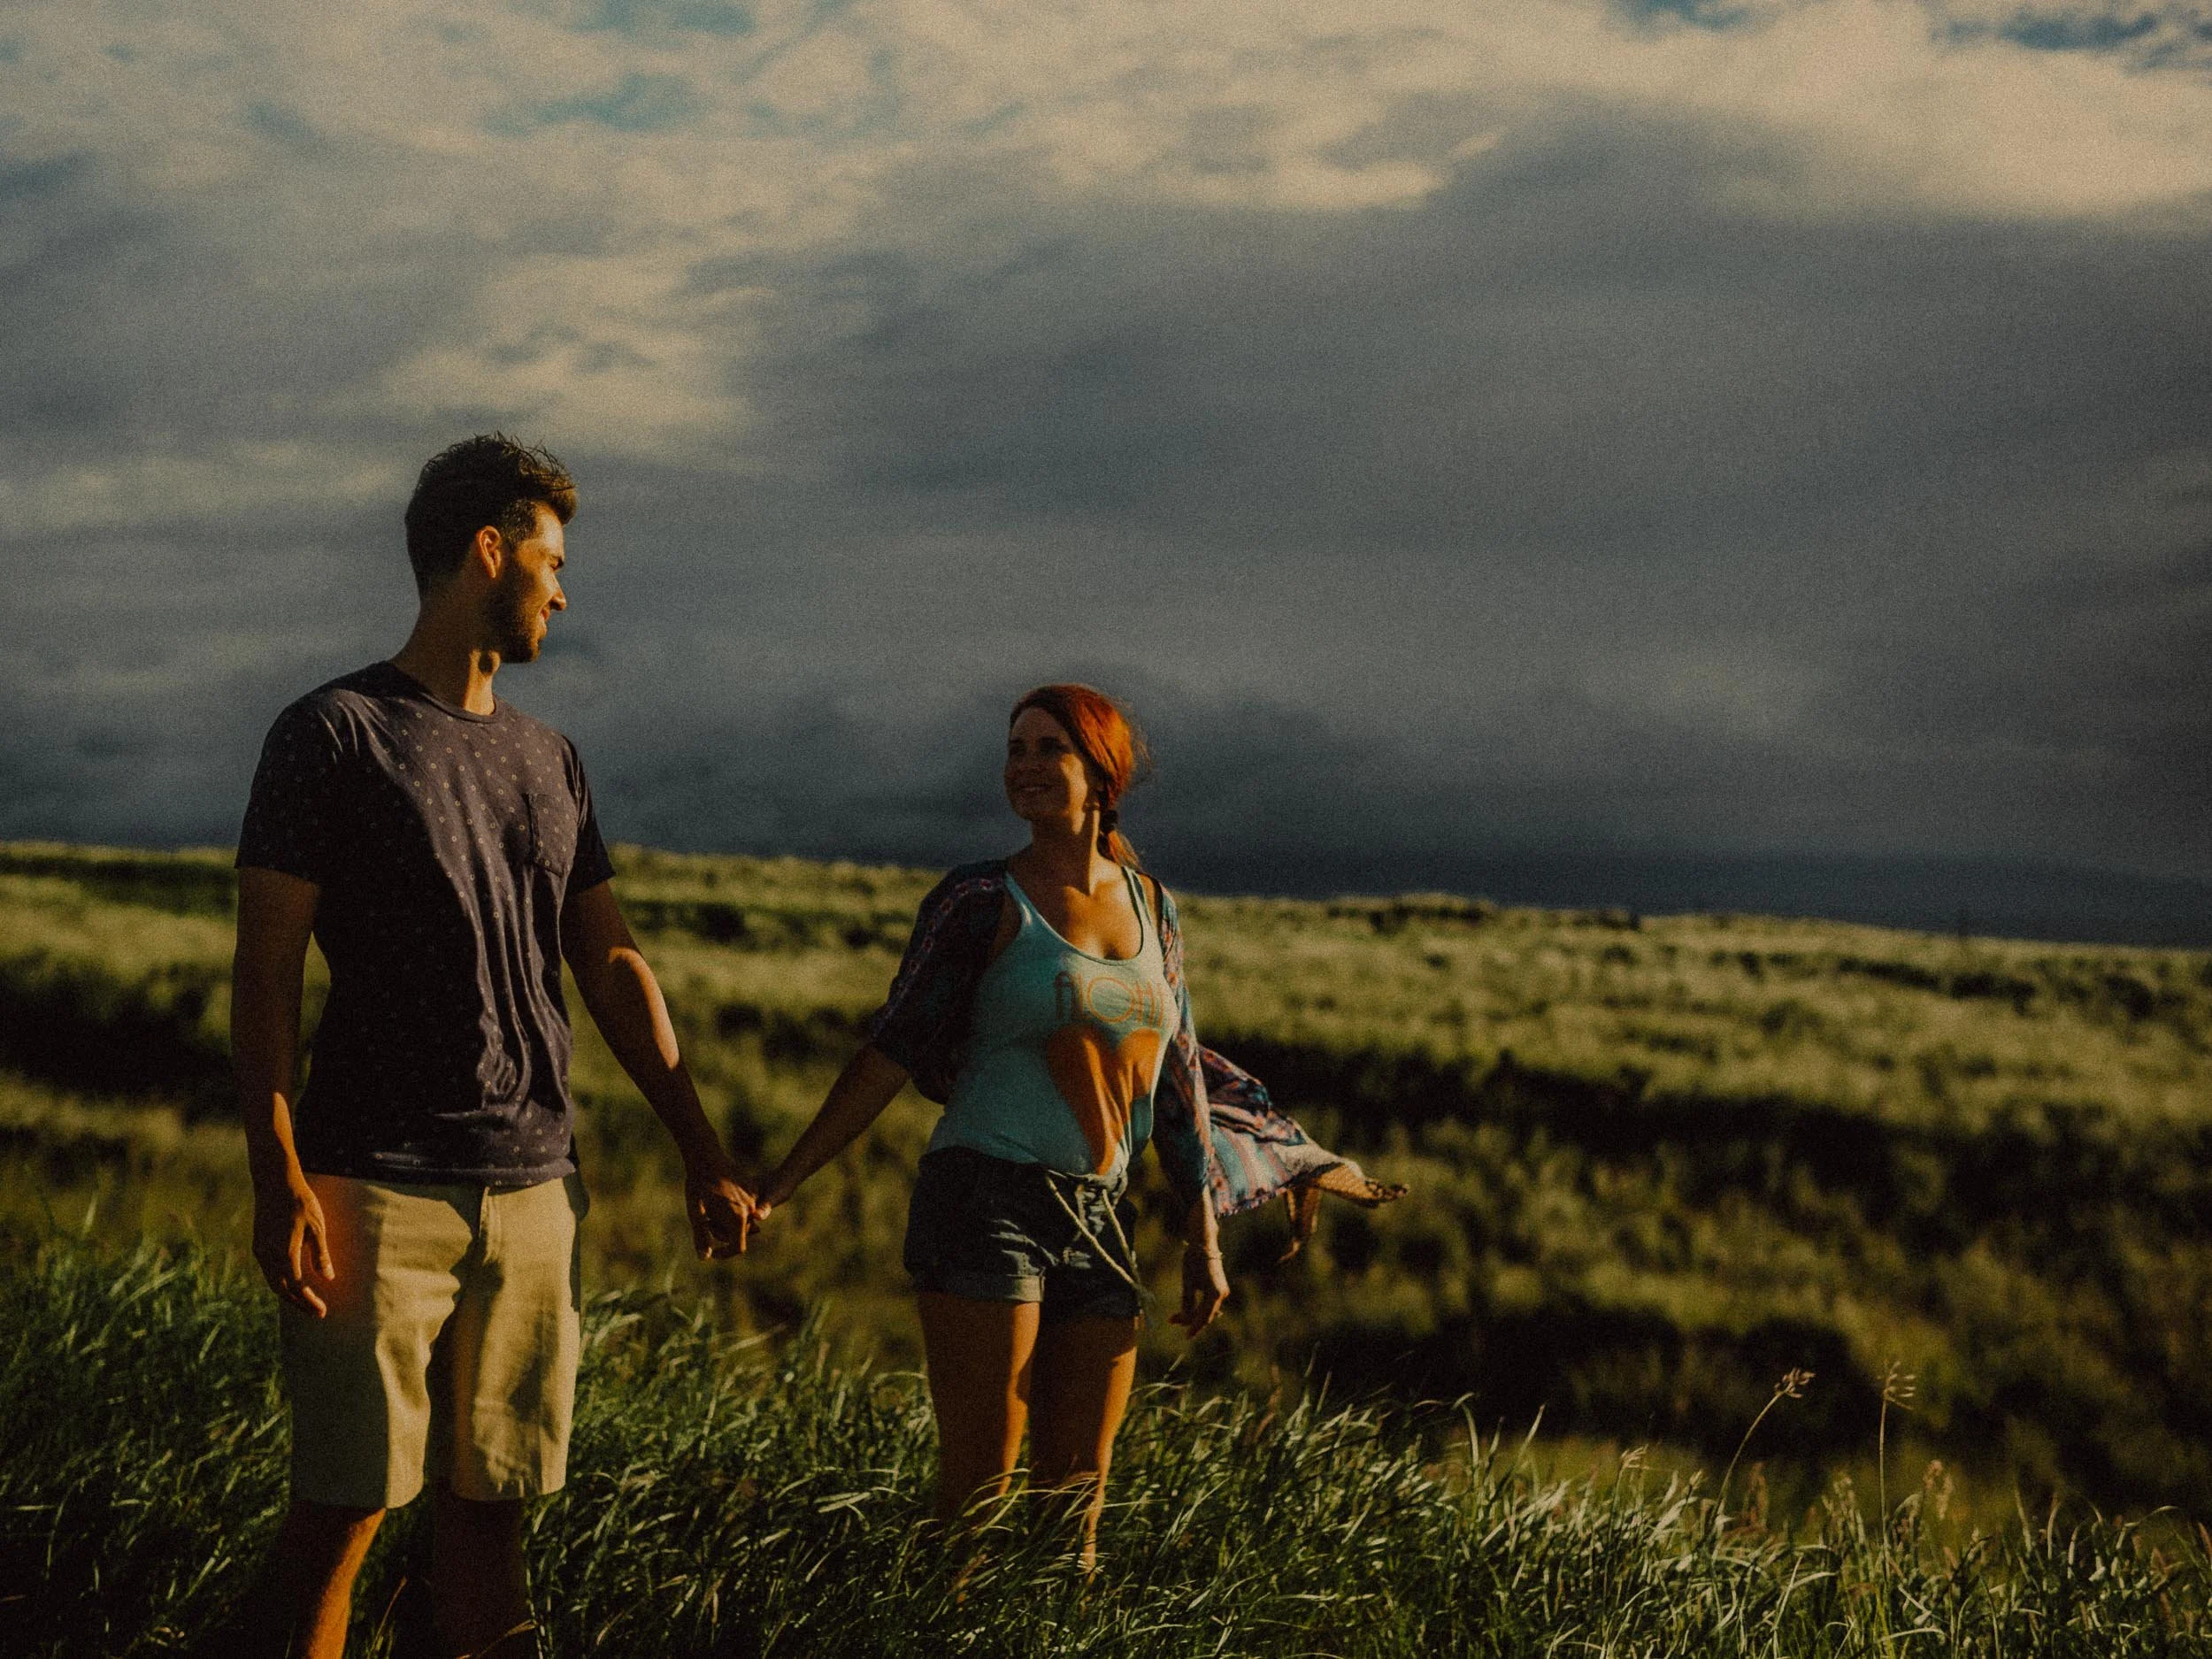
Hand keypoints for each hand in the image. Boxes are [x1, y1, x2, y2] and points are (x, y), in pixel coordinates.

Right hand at [252, 1174, 334, 1317]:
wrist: (274, 1182)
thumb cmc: (300, 1202)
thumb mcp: (317, 1228)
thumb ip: (320, 1255)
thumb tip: (328, 1279)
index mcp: (284, 1253)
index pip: (297, 1287)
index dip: (309, 1302)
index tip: (322, 1312)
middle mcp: (268, 1256)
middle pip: (282, 1290)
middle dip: (299, 1304)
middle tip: (317, 1312)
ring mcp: (260, 1251)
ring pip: (273, 1282)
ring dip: (289, 1294)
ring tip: (306, 1302)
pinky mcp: (258, 1245)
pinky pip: (268, 1271)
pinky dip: (281, 1282)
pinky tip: (293, 1282)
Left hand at [685, 1151, 758, 1258]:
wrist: (706, 1158)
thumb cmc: (698, 1187)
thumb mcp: (696, 1215)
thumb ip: (701, 1237)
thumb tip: (705, 1257)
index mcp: (738, 1218)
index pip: (738, 1247)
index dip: (725, 1254)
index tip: (713, 1253)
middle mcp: (750, 1209)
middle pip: (740, 1234)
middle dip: (723, 1234)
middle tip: (706, 1222)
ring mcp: (753, 1198)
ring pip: (743, 1221)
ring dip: (728, 1222)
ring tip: (711, 1210)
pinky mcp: (752, 1188)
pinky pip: (745, 1207)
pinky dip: (734, 1210)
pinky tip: (720, 1199)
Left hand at [1169, 1241, 1229, 1335]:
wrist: (1204, 1244)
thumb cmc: (1194, 1261)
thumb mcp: (1188, 1283)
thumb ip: (1187, 1302)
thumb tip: (1185, 1319)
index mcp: (1215, 1294)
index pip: (1204, 1317)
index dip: (1194, 1327)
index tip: (1186, 1336)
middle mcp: (1222, 1294)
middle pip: (1206, 1315)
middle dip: (1190, 1320)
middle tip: (1172, 1320)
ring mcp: (1222, 1291)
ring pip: (1208, 1310)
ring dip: (1194, 1314)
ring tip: (1176, 1316)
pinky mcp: (1220, 1288)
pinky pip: (1209, 1303)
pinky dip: (1199, 1307)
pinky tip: (1187, 1309)